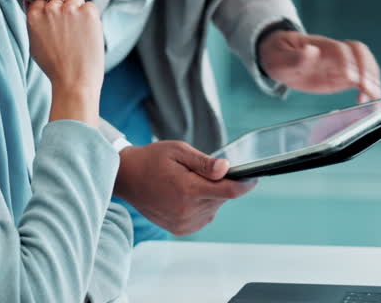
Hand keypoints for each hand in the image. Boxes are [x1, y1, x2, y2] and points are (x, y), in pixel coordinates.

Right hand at [25, 0, 103, 124]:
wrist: (73, 81)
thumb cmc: (54, 66)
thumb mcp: (34, 43)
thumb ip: (33, 21)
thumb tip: (29, 2)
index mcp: (34, 15)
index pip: (43, 0)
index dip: (51, 12)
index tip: (56, 27)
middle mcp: (50, 8)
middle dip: (64, 11)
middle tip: (69, 34)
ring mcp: (69, 9)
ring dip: (78, 10)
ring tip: (79, 34)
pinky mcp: (88, 12)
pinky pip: (90, 6)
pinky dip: (92, 18)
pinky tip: (88, 35)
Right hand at [114, 141, 255, 235]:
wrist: (127, 177)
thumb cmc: (152, 160)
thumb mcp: (179, 151)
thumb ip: (204, 163)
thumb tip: (226, 169)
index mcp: (188, 190)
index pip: (229, 192)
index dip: (245, 184)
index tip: (253, 178)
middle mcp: (187, 211)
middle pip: (221, 199)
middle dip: (219, 185)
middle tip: (200, 172)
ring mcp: (183, 223)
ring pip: (214, 208)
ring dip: (210, 196)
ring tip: (188, 182)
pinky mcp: (180, 229)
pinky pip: (204, 217)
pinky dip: (202, 205)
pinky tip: (186, 194)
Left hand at [258, 31, 380, 103]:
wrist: (278, 56)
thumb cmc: (279, 54)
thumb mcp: (279, 57)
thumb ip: (295, 57)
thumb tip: (312, 52)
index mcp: (319, 46)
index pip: (340, 49)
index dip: (348, 62)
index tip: (351, 77)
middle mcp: (333, 54)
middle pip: (359, 52)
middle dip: (368, 69)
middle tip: (369, 88)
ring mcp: (339, 64)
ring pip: (364, 63)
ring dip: (373, 78)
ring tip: (374, 96)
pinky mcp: (341, 77)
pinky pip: (360, 79)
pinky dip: (367, 88)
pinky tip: (365, 100)